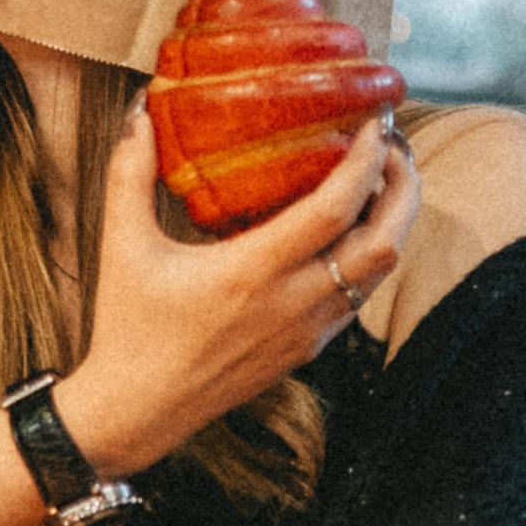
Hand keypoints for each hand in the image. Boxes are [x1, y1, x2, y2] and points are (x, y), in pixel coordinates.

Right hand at [54, 109, 418, 481]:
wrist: (139, 412)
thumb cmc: (129, 329)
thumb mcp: (123, 246)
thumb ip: (130, 174)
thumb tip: (139, 113)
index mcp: (252, 273)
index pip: (335, 211)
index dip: (365, 162)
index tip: (373, 123)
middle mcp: (293, 303)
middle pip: (385, 243)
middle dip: (402, 188)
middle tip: (392, 145)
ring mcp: (308, 331)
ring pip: (381, 273)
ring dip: (393, 221)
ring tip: (379, 179)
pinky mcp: (309, 350)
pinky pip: (360, 296)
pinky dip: (370, 255)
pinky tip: (350, 231)